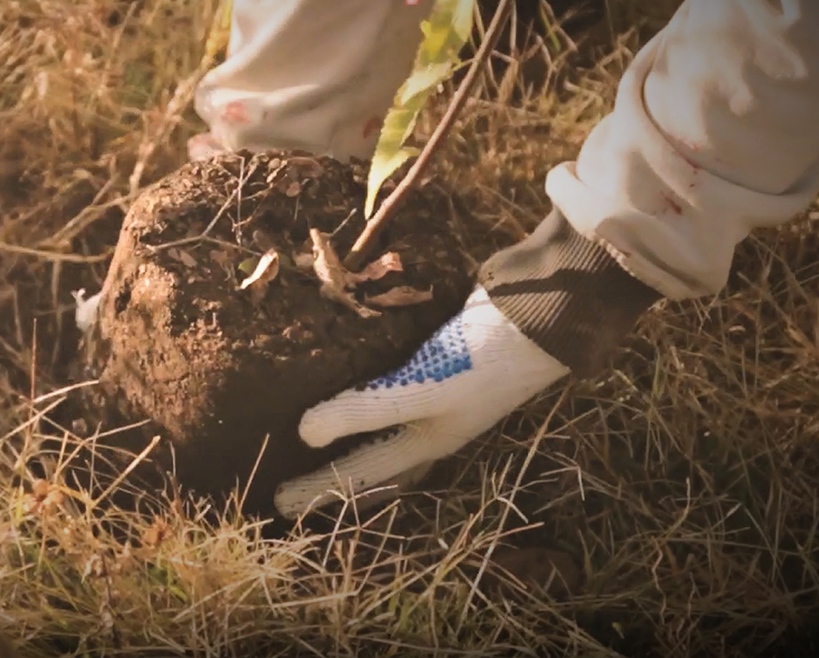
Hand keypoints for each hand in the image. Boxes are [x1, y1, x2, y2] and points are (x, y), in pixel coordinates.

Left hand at [273, 208, 662, 519]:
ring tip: (308, 434)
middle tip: (287, 480)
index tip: (276, 504)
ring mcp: (435, 393)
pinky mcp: (436, 360)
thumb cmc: (483, 360)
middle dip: (332, 476)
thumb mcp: (420, 390)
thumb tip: (303, 432)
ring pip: (381, 428)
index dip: (317, 490)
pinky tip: (344, 373)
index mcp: (425, 443)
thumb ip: (362, 409)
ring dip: (348, 435)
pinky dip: (364, 390)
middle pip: (371, 462)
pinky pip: (388, 385)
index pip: (358, 476)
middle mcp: (428, 425)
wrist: (541, 314)